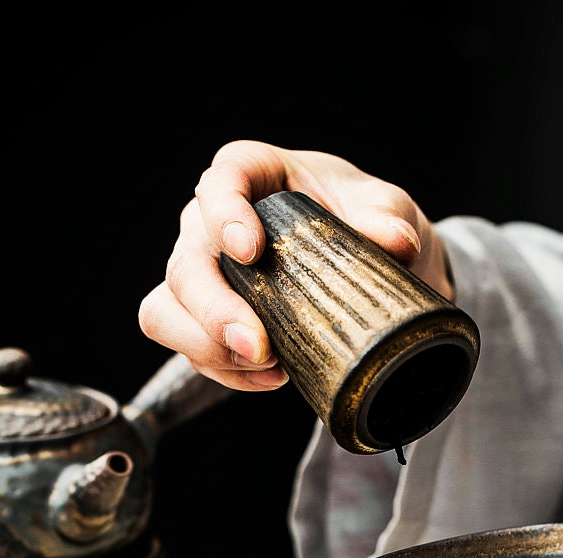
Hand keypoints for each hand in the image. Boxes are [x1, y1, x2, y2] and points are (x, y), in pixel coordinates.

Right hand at [138, 141, 450, 390]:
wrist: (367, 262)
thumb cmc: (364, 218)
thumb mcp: (384, 207)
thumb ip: (386, 217)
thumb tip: (395, 240)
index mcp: (254, 175)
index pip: (222, 179)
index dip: (224, 212)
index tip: (250, 251)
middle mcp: (214, 222)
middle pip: (186, 261)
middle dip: (214, 309)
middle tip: (258, 346)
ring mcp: (205, 271)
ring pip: (167, 308)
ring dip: (207, 347)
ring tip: (266, 367)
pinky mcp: (206, 317)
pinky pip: (188, 346)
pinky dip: (223, 370)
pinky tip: (269, 377)